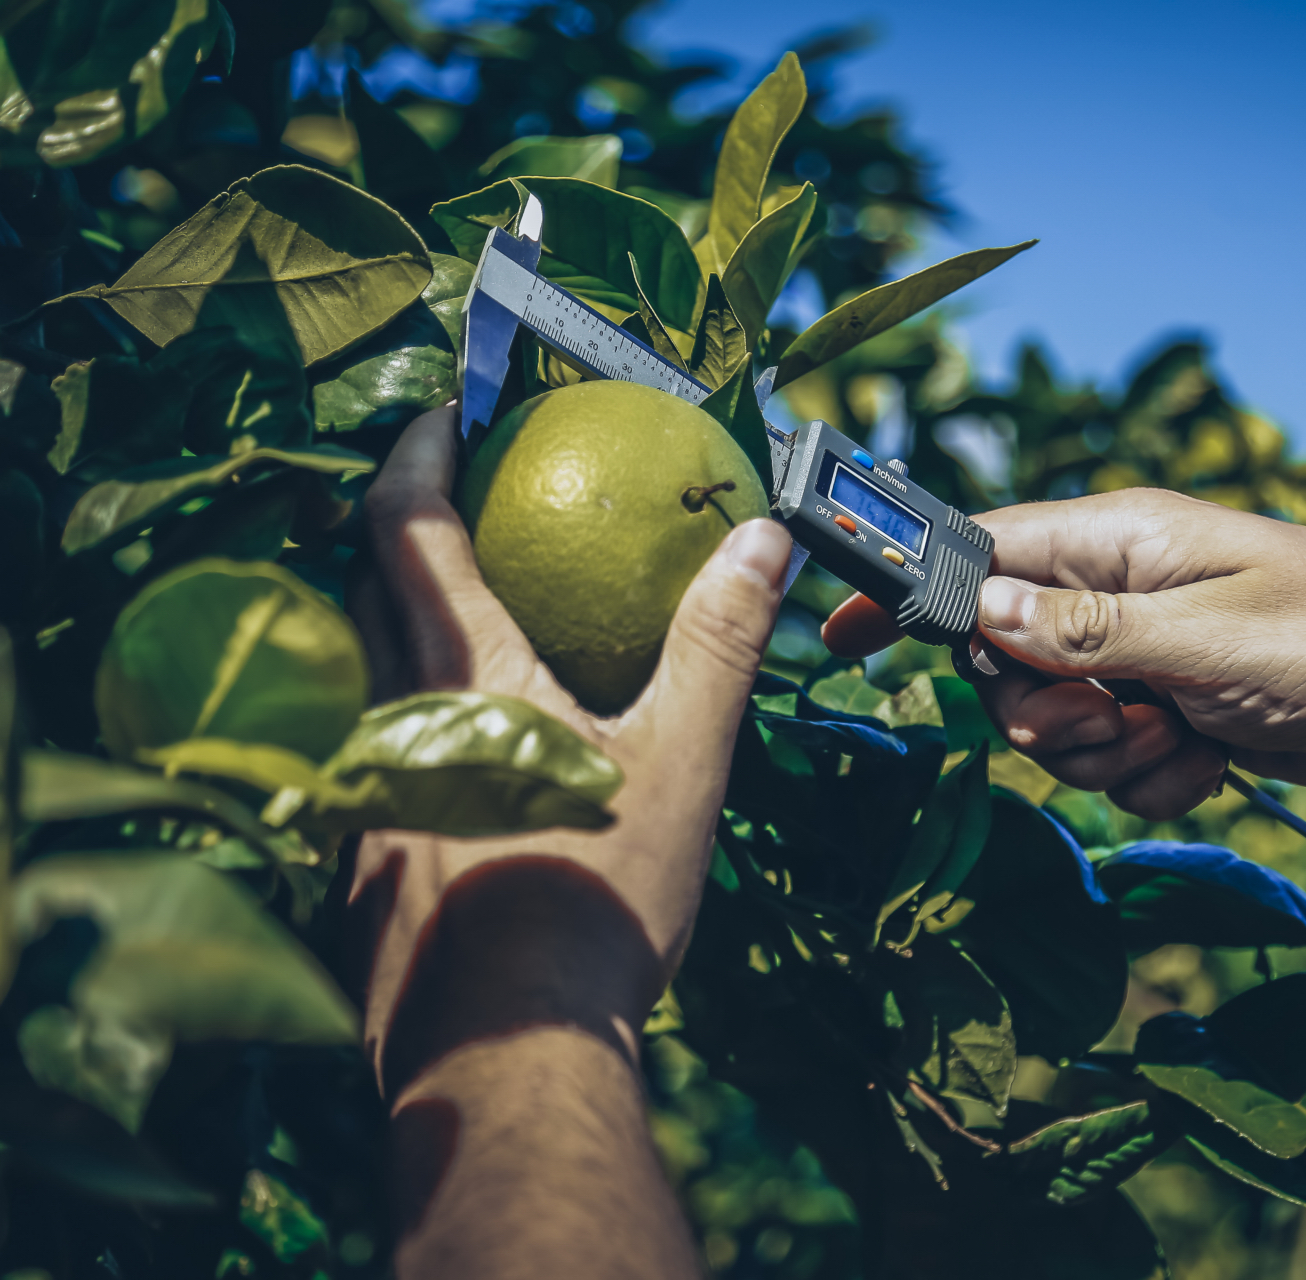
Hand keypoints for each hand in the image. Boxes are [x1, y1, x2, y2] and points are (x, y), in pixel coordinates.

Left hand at [347, 404, 789, 1278]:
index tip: (448, 409)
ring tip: (480, 637)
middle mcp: (388, 719)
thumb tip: (761, 537)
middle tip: (464, 506)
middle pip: (365, 589)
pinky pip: (376, 764)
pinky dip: (418, 731)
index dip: (416, 449)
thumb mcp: (681, 762)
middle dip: (401, 531)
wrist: (506, 1053)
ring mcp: (363, 796)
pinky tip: (476, 774)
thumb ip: (716, 642)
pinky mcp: (357, 868)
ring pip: (367, 681)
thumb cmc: (596, 899)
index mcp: (461, 674)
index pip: (405, 525)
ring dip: (409, 635)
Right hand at [824, 487, 1305, 916]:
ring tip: (1183, 740)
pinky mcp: (1177, 710)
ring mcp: (1147, 655)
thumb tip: (975, 614)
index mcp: (1117, 542)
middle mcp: (1119, 593)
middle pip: (1004, 661)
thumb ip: (1081, 633)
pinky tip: (1213, 764)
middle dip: (1044, 712)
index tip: (840, 637)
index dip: (905, 594)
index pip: (975, 553)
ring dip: (1107, 757)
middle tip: (1115, 720)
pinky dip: (1154, 778)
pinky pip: (1115, 762)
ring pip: (1056, 725)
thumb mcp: (1205, 640)